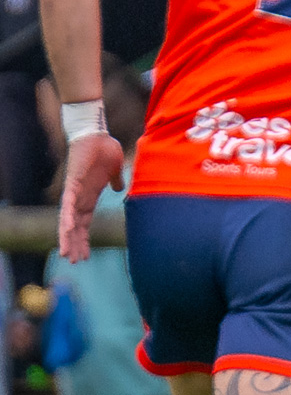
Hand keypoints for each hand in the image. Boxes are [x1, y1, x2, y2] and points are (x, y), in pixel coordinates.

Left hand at [58, 133, 124, 262]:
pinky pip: (68, 203)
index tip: (85, 254)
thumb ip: (115, 181)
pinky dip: (67, 217)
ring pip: (68, 220)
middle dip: (74, 244)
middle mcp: (78, 197)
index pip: (83, 223)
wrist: (95, 133)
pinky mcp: (72, 183)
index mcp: (89, 197)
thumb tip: (119, 188)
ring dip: (67, 237)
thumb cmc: (104, 149)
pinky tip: (67, 230)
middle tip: (74, 261)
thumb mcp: (114, 170)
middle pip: (74, 227)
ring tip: (66, 253)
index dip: (83, 239)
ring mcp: (73, 191)